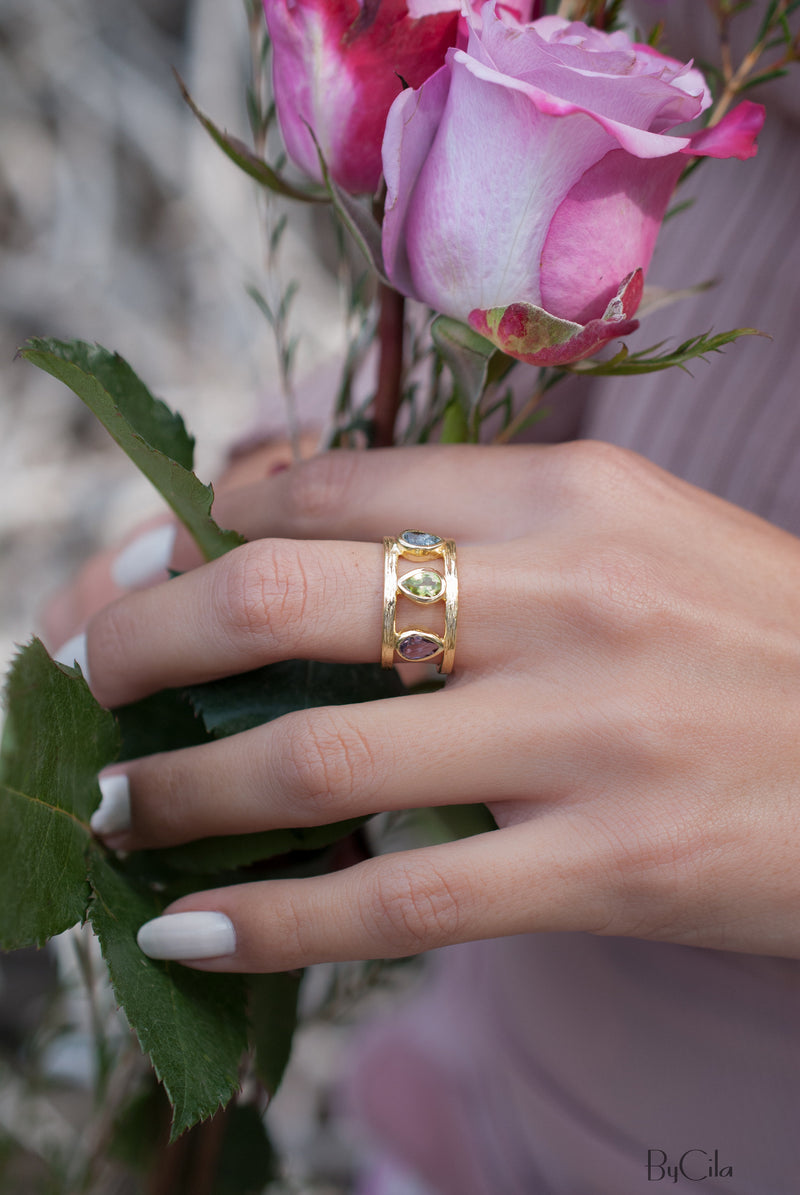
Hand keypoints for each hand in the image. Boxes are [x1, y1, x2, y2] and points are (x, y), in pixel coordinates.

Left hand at [76, 442, 799, 967]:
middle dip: (140, 636)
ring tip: (115, 809)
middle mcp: (562, 592)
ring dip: (178, 788)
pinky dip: (272, 919)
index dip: (195, 528)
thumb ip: (473, 520)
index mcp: (564, 489)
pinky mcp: (609, 864)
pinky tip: (193, 925)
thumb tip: (296, 514)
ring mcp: (583, 733)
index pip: (322, 487)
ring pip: (315, 755)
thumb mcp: (625, 533)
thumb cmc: (751, 638)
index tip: (139, 575)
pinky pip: (396, 897)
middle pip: (279, 596)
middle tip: (77, 674)